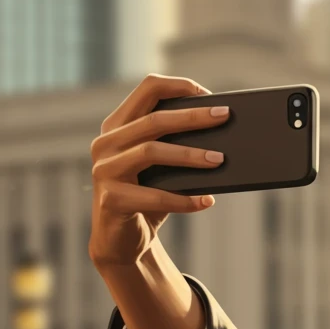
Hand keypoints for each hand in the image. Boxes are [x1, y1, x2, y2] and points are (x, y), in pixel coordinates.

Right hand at [89, 73, 226, 270]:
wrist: (122, 242)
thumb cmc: (147, 200)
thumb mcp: (161, 170)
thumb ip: (177, 149)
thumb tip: (222, 140)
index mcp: (117, 127)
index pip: (146, 89)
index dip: (178, 86)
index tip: (208, 94)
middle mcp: (105, 143)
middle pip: (154, 120)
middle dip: (193, 117)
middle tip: (225, 116)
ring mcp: (104, 170)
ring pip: (151, 151)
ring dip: (190, 155)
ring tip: (220, 160)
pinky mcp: (111, 200)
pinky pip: (156, 197)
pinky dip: (185, 200)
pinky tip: (207, 201)